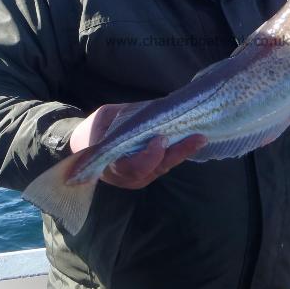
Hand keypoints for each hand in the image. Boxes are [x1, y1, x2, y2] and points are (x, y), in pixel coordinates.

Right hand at [70, 103, 206, 189]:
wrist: (89, 143)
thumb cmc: (97, 129)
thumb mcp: (106, 119)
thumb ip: (125, 121)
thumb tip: (154, 112)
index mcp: (111, 165)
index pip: (135, 167)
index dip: (150, 156)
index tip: (160, 140)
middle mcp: (129, 177)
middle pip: (157, 168)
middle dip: (178, 153)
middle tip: (197, 138)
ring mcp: (142, 176)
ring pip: (165, 166)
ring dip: (184, 152)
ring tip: (200, 137)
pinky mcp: (151, 171)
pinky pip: (167, 163)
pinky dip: (180, 152)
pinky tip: (194, 140)